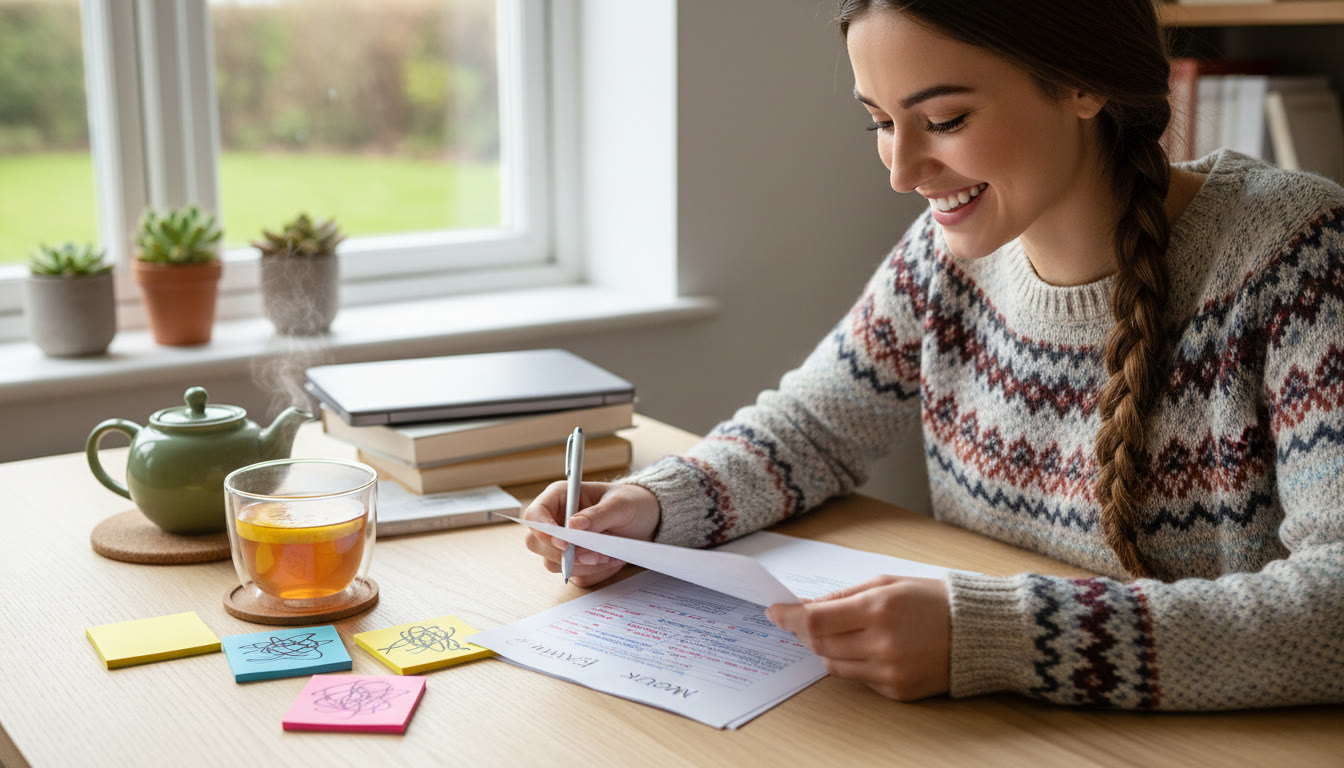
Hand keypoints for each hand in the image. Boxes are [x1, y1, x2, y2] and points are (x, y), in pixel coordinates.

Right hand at [521, 481, 660, 586]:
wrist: (646, 520)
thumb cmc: (631, 503)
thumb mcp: (620, 504)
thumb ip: (597, 514)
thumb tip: (573, 524)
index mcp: (560, 497)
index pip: (535, 515)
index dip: (544, 531)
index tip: (565, 543)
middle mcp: (556, 520)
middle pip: (536, 544)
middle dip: (563, 554)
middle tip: (594, 554)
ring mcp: (563, 544)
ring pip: (554, 564)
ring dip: (583, 564)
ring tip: (610, 554)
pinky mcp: (575, 562)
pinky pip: (575, 576)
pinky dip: (594, 572)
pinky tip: (611, 559)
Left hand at [766, 575, 950, 700]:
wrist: (979, 633)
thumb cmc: (933, 600)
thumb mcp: (888, 583)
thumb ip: (845, 596)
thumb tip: (807, 607)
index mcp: (878, 610)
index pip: (815, 620)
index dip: (788, 617)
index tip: (774, 611)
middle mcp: (881, 645)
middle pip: (820, 646)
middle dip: (806, 633)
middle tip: (805, 620)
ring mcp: (889, 672)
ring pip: (834, 666)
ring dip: (827, 649)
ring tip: (842, 633)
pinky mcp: (897, 691)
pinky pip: (859, 679)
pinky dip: (855, 663)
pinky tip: (872, 648)